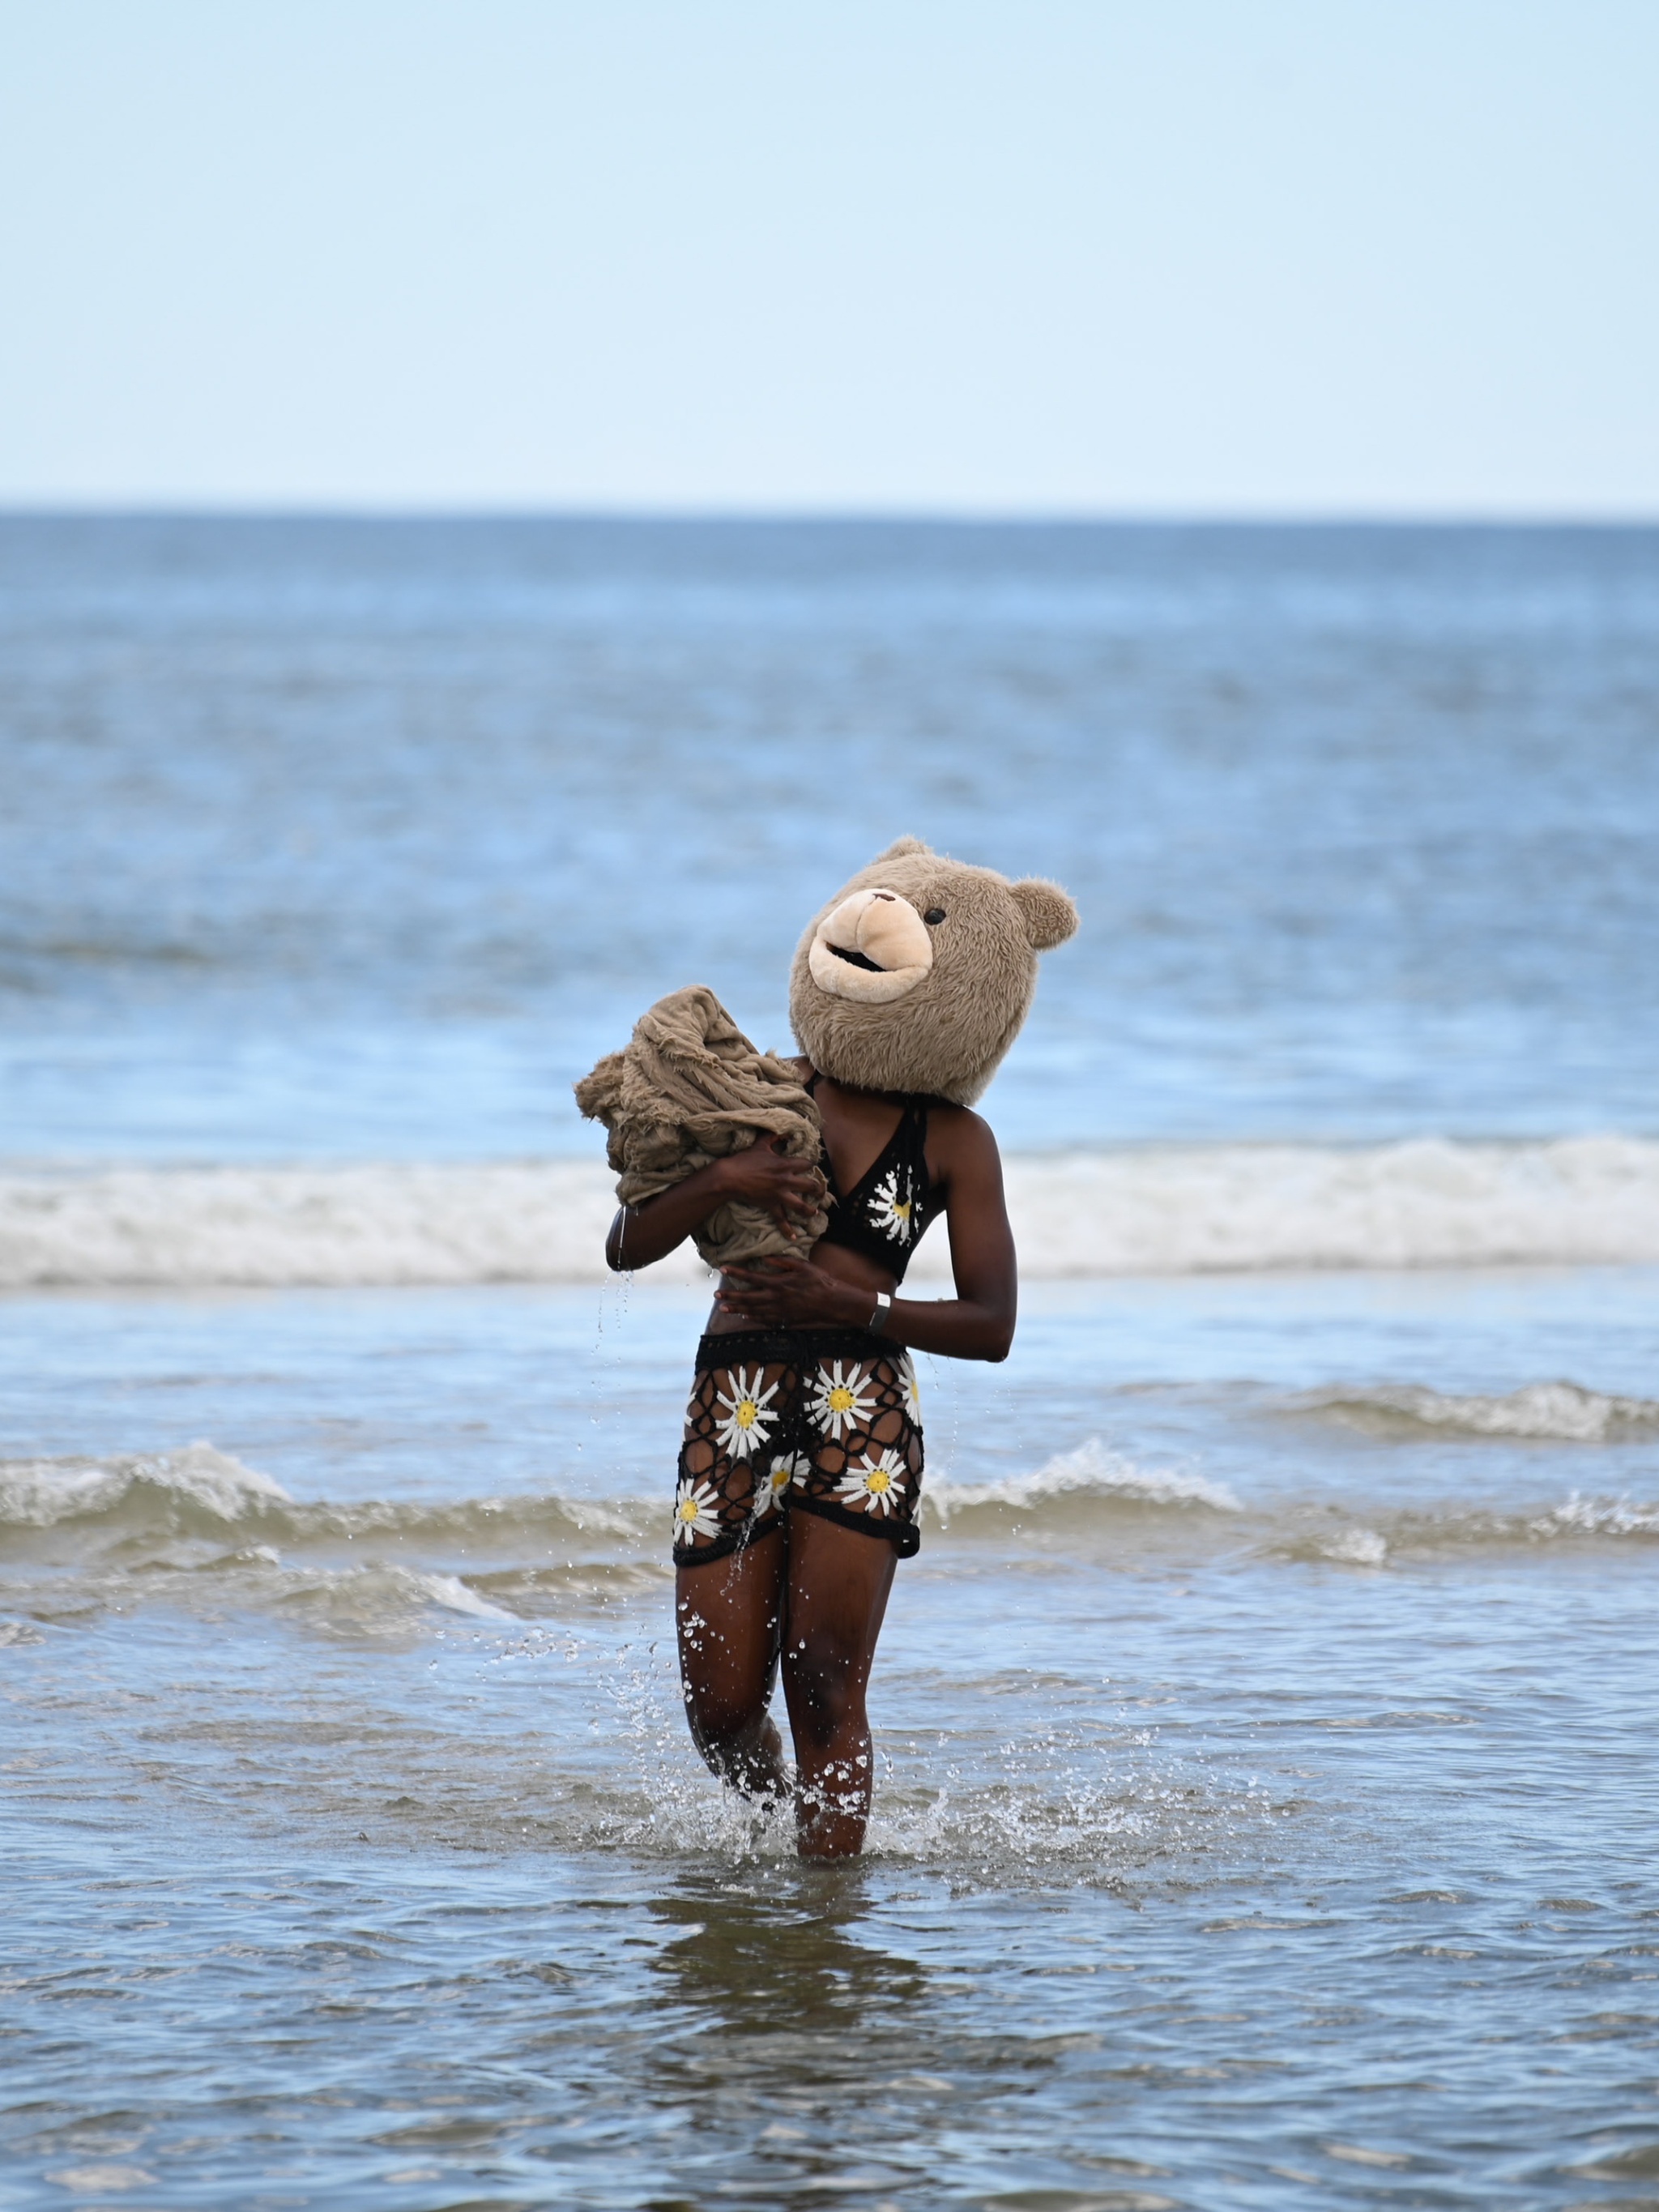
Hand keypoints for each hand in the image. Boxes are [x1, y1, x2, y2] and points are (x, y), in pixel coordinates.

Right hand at [714, 1139, 824, 1240]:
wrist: (729, 1177)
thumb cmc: (744, 1159)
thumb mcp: (760, 1144)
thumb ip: (773, 1136)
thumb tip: (782, 1130)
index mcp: (785, 1165)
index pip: (807, 1164)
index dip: (811, 1164)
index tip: (812, 1166)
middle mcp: (786, 1181)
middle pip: (810, 1186)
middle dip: (818, 1189)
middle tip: (821, 1191)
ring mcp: (779, 1195)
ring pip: (801, 1205)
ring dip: (810, 1210)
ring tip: (815, 1212)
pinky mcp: (771, 1205)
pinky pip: (781, 1220)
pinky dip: (787, 1229)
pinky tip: (793, 1236)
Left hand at [715, 1255, 866, 1327]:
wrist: (833, 1303)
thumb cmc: (820, 1281)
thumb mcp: (803, 1266)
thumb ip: (783, 1261)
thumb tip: (766, 1257)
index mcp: (778, 1282)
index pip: (751, 1277)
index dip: (736, 1272)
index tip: (723, 1268)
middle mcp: (775, 1298)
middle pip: (747, 1297)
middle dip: (730, 1296)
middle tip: (716, 1295)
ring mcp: (779, 1311)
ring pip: (753, 1311)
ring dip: (737, 1309)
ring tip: (724, 1308)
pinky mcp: (785, 1319)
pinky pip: (764, 1320)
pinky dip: (753, 1318)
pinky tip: (745, 1317)